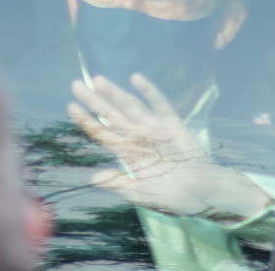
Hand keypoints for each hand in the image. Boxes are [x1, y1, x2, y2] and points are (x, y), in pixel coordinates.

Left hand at [69, 73, 272, 217]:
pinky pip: (159, 104)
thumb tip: (92, 176)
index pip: (103, 134)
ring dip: (115, 94)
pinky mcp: (173, 123)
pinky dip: (148, 91)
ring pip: (131, 107)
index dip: (88, 121)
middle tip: (76, 85)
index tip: (71, 107)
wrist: (203, 192)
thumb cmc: (173, 196)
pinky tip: (136, 79)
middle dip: (95, 101)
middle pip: (112, 116)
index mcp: (128, 154)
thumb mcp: (142, 194)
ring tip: (98, 80)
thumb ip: (119, 184)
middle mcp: (138, 138)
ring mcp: (155, 128)